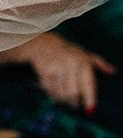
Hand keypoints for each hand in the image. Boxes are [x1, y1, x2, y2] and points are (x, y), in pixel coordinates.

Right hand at [0, 32, 115, 112]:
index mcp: (82, 60)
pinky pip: (50, 90)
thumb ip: (99, 63)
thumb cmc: (66, 50)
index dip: (90, 99)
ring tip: (67, 101)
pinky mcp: (44, 71)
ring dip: (65, 101)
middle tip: (76, 105)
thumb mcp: (84, 53)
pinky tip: (56, 95)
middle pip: (73, 92)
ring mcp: (55, 67)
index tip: (90, 110)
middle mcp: (69, 64)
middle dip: (75, 102)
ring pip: (62, 93)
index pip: (88, 84)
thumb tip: (113, 71)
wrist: (40, 42)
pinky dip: (54, 96)